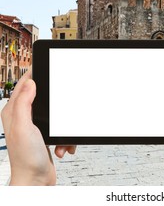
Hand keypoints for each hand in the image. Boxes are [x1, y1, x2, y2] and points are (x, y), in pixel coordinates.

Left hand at [1, 70, 75, 184]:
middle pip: (44, 97)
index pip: (23, 85)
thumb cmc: (26, 158)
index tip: (45, 66)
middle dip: (57, 105)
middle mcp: (24, 118)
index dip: (34, 74)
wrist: (36, 181)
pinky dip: (65, 138)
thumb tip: (30, 83)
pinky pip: (62, 129)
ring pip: (57, 114)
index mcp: (14, 112)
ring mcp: (36, 127)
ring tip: (60, 141)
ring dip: (63, 128)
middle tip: (61, 109)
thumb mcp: (24, 127)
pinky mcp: (47, 136)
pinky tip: (62, 147)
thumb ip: (24, 103)